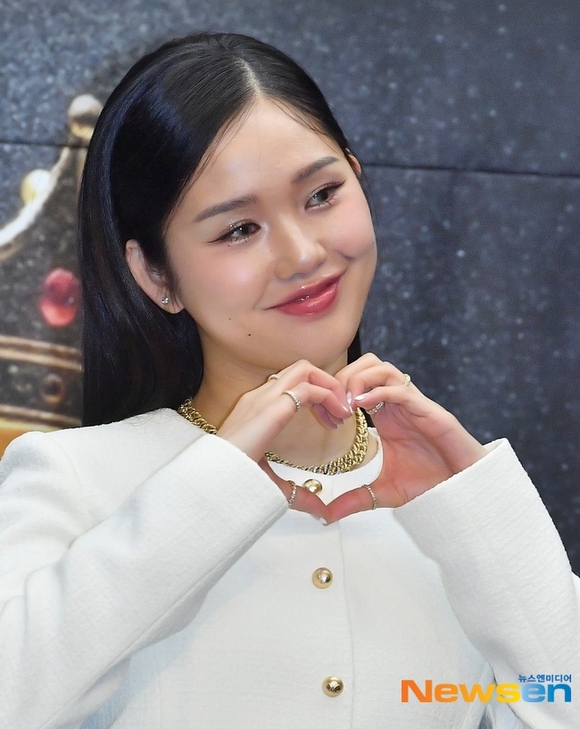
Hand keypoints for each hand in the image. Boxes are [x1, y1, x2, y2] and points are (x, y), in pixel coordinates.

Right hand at [216, 360, 350, 519]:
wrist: (212, 484)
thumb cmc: (234, 485)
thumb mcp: (273, 486)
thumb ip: (299, 495)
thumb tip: (322, 513)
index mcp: (256, 408)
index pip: (291, 382)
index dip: (318, 395)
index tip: (331, 422)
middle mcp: (259, 397)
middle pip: (301, 368)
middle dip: (328, 385)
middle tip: (341, 415)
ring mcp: (264, 399)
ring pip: (306, 369)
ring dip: (331, 387)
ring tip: (343, 414)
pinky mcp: (271, 409)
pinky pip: (308, 388)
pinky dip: (329, 396)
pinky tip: (337, 419)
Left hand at [326, 354, 486, 521]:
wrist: (464, 490)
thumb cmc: (430, 485)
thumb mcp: (383, 493)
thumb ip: (354, 500)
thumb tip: (326, 516)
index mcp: (385, 414)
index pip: (358, 382)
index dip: (337, 391)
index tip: (326, 416)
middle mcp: (397, 404)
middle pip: (368, 364)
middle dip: (345, 377)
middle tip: (334, 405)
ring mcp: (413, 404)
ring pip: (383, 368)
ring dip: (360, 379)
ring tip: (347, 403)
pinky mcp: (428, 411)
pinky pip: (400, 389)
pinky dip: (377, 391)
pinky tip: (361, 407)